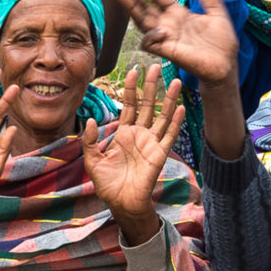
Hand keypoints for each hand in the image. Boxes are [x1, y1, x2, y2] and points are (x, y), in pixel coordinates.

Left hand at [82, 65, 183, 241]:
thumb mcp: (92, 160)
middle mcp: (139, 134)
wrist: (121, 203)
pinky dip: (175, 122)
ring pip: (161, 116)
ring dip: (168, 99)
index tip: (134, 70)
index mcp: (123, 134)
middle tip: (156, 66)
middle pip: (146, 105)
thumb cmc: (107, 184)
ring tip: (175, 81)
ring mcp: (151, 143)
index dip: (131, 88)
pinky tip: (180, 108)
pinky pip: (169, 135)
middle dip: (151, 86)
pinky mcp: (159, 154)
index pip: (129, 105)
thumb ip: (90, 141)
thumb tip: (91, 120)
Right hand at [117, 0, 239, 86]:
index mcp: (178, 13)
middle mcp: (168, 24)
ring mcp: (166, 38)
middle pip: (145, 6)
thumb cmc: (222, 42)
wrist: (227, 64)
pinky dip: (151, 37)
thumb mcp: (217, 12)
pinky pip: (150, 44)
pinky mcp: (169, 52)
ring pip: (142, 21)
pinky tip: (159, 30)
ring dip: (131, 8)